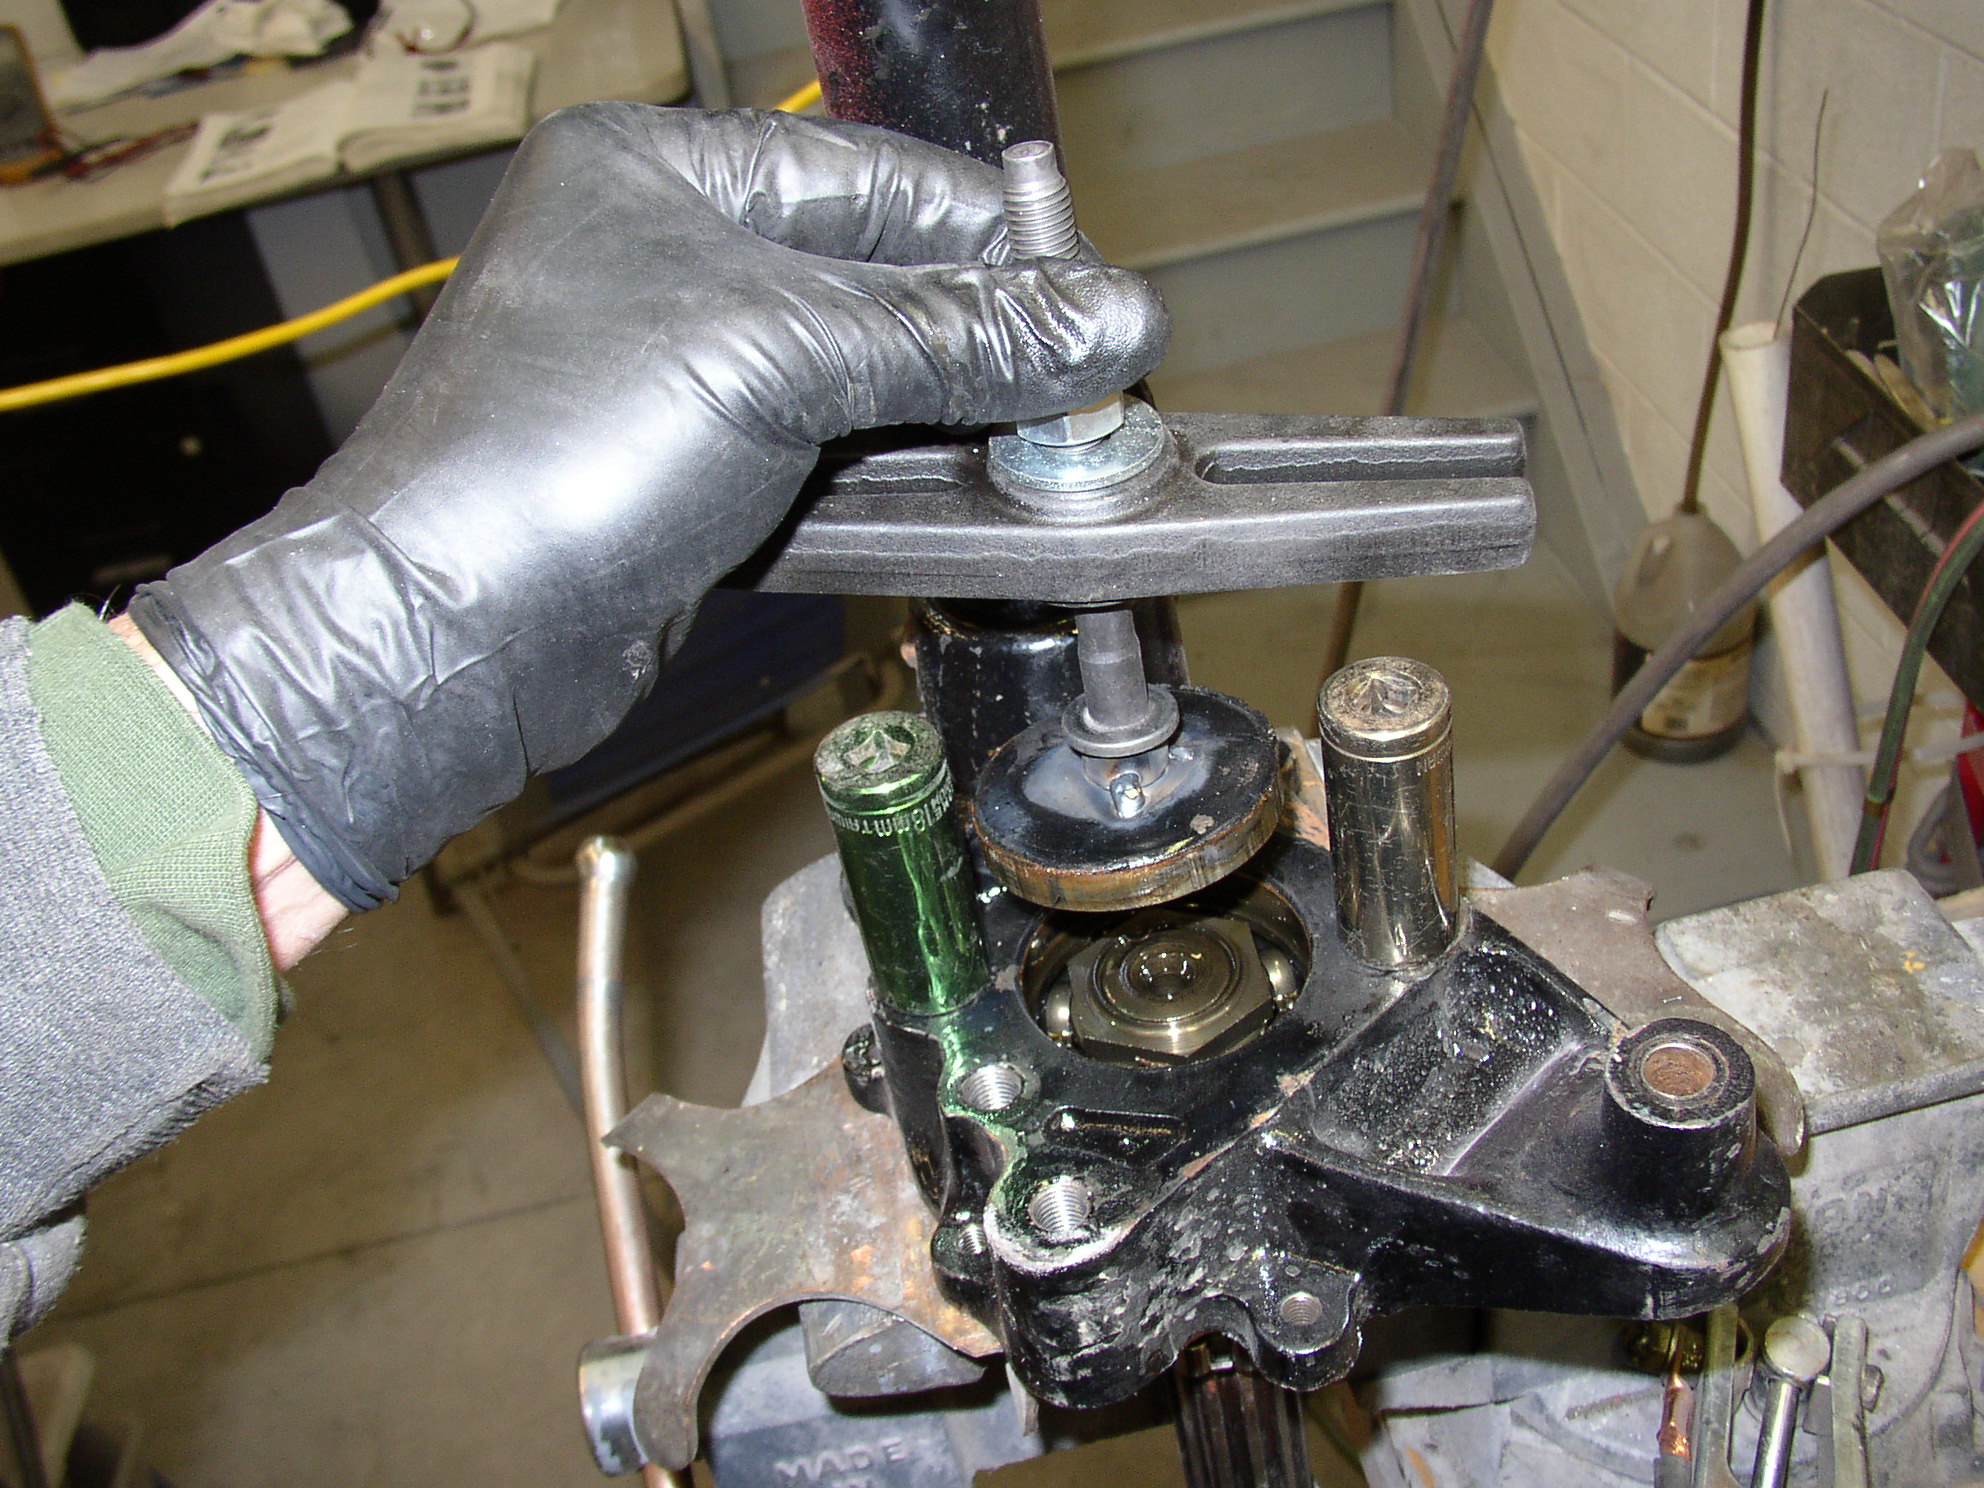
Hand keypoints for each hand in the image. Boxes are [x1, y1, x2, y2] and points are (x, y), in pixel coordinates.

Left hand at [130, 104, 1167, 910]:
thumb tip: (1104, 318)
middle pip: (883, 280)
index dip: (1001, 243)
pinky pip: (830, 457)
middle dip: (988, 342)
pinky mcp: (700, 472)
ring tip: (1060, 453)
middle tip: (1094, 392)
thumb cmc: (561, 451)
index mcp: (671, 171)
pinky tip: (982, 501)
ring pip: (865, 380)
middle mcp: (678, 258)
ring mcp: (687, 371)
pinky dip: (904, 478)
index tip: (1099, 302)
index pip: (883, 180)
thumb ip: (952, 336)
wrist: (452, 632)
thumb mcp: (779, 360)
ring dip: (959, 421)